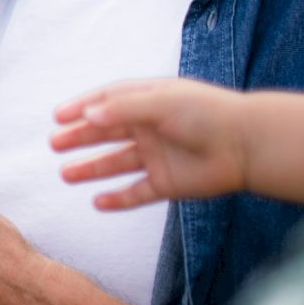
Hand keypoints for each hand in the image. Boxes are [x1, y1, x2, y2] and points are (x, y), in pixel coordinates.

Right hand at [50, 78, 251, 209]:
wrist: (248, 145)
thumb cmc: (206, 114)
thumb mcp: (161, 102)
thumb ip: (122, 108)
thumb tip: (87, 116)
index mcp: (149, 102)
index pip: (108, 102)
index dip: (83, 107)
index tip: (58, 116)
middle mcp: (150, 128)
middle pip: (107, 133)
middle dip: (80, 138)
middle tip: (55, 144)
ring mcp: (158, 157)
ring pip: (116, 164)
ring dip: (91, 169)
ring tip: (65, 175)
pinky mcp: (168, 183)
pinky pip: (137, 193)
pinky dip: (118, 199)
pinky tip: (97, 203)